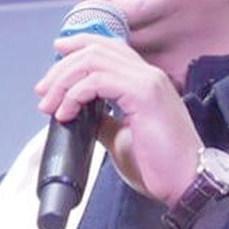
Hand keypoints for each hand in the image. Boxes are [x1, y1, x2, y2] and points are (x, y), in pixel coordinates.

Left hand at [35, 34, 201, 207]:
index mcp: (146, 82)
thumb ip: (104, 121)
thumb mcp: (122, 139)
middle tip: (43, 92)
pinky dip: (75, 94)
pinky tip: (66, 112)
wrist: (186, 183)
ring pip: (93, 61)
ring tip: (49, 105)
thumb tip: (82, 114)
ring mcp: (147, 82)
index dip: (79, 45)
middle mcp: (148, 75)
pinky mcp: (143, 94)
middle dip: (62, 68)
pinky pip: (98, 80)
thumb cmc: (161, 168)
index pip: (110, 48)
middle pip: (96, 50)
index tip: (56, 56)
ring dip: (63, 81)